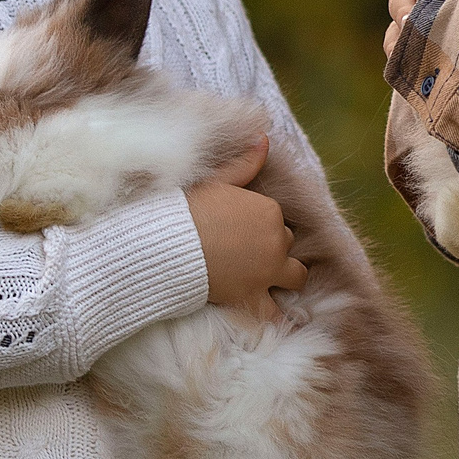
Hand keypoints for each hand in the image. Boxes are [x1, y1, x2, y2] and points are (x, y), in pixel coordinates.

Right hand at [187, 138, 304, 326]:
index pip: (277, 220)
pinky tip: (280, 320)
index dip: (260, 227)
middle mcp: (276, 241)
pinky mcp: (253, 298)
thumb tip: (264, 138)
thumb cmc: (184, 209)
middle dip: (271, 250)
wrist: (163, 246)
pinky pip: (276, 313)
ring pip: (295, 276)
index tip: (240, 232)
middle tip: (245, 255)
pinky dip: (277, 316)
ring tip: (267, 282)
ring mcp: (267, 271)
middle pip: (285, 246)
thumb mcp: (216, 181)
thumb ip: (244, 163)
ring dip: (284, 278)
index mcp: (269, 211)